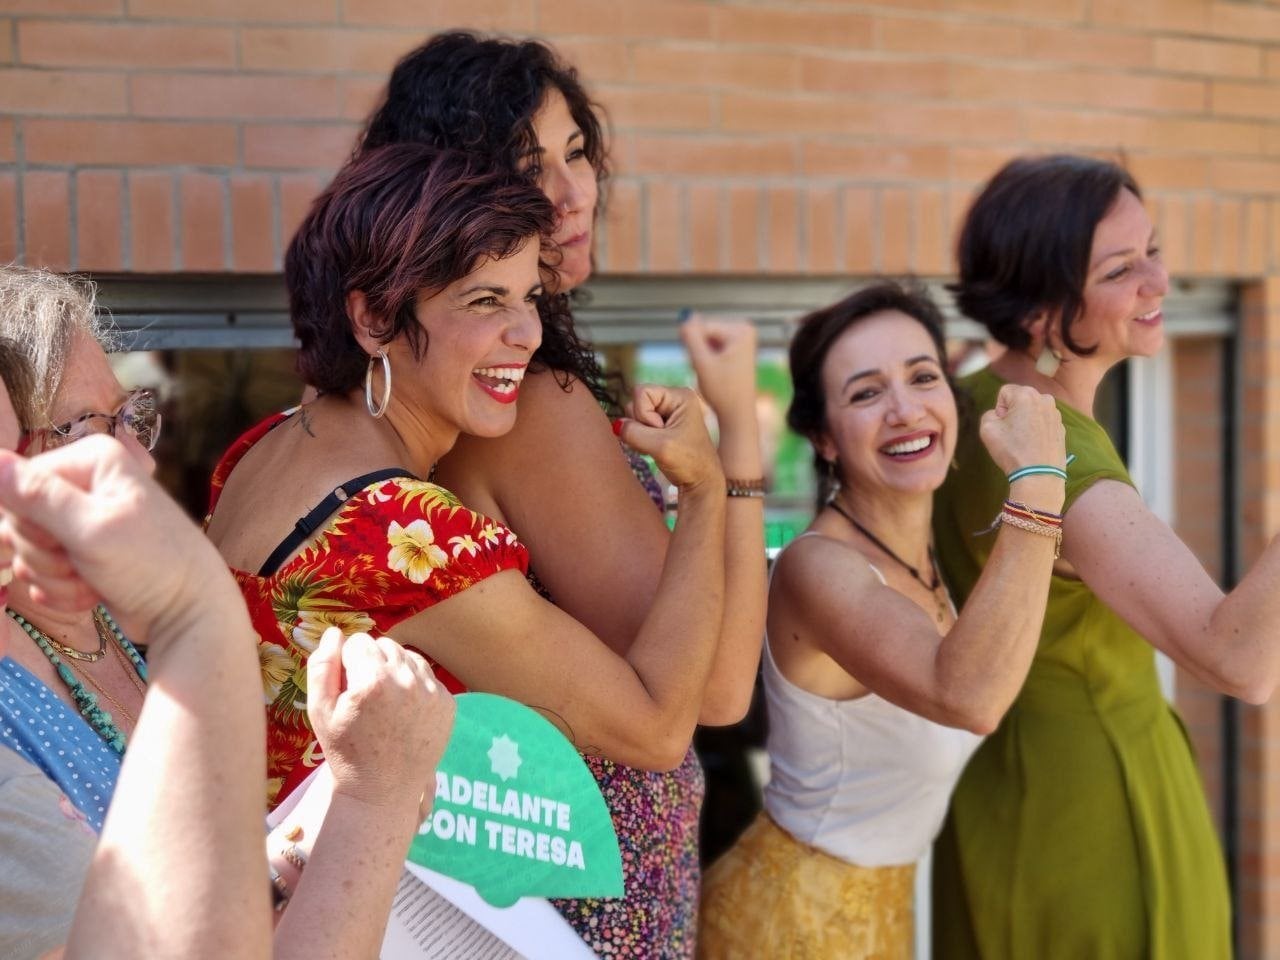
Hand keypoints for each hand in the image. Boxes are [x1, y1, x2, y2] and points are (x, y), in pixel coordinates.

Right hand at [0, 437, 232, 634]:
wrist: (189, 611)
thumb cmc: (152, 564)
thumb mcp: (92, 529)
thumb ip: (38, 497)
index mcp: (92, 460)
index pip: (18, 486)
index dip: (32, 524)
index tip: (67, 541)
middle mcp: (87, 483)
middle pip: (21, 520)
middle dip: (46, 555)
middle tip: (86, 563)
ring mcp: (85, 521)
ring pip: (30, 552)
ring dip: (56, 577)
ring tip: (95, 579)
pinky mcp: (83, 554)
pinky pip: (45, 573)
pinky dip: (64, 590)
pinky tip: (94, 593)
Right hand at [307, 628, 454, 815]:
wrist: (382, 790)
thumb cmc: (346, 750)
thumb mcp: (319, 710)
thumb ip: (322, 666)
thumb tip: (335, 632)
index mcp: (372, 680)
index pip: (358, 642)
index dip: (348, 662)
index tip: (348, 687)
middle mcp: (406, 681)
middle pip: (385, 645)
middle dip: (372, 662)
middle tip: (366, 695)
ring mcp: (432, 692)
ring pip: (408, 656)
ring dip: (394, 670)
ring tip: (384, 702)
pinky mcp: (448, 703)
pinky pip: (427, 676)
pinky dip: (415, 686)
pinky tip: (403, 712)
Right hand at [615, 384, 722, 490]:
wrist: (700, 481)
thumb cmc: (689, 462)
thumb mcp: (660, 446)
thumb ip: (634, 433)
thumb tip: (616, 425)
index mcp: (680, 395)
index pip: (642, 392)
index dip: (644, 415)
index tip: (662, 432)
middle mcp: (673, 398)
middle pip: (636, 402)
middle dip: (642, 425)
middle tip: (661, 441)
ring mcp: (666, 411)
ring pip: (634, 415)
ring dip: (640, 434)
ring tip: (658, 446)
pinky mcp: (660, 424)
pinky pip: (637, 425)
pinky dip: (640, 438)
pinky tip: (654, 447)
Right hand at [680, 316, 757, 423]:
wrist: (737, 412)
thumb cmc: (723, 391)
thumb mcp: (702, 363)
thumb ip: (691, 337)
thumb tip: (684, 316)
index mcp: (741, 330)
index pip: (702, 328)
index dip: (695, 348)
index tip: (705, 367)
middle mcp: (745, 329)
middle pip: (705, 331)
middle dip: (700, 351)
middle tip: (709, 372)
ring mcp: (742, 337)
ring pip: (706, 339)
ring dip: (702, 355)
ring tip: (713, 373)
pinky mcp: (738, 345)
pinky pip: (712, 345)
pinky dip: (708, 358)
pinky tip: (715, 372)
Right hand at [978, 384, 1065, 476]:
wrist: (1039, 475)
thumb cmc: (1012, 449)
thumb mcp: (987, 429)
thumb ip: (989, 414)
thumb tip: (1000, 415)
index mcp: (1026, 394)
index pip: (1004, 392)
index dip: (998, 408)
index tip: (1002, 426)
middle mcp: (1044, 398)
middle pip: (1021, 399)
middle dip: (1014, 412)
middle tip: (1011, 433)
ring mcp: (1056, 413)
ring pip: (1033, 410)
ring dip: (1026, 420)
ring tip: (1024, 440)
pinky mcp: (1062, 427)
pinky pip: (1043, 422)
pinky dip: (1038, 429)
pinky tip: (1034, 445)